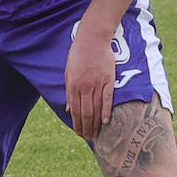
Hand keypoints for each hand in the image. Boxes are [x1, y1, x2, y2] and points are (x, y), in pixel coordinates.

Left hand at [65, 21, 117, 140]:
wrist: (92, 39)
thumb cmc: (78, 54)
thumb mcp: (68, 72)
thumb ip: (69, 91)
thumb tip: (68, 108)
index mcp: (72, 85)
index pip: (74, 110)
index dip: (76, 123)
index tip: (79, 133)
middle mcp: (84, 87)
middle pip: (85, 112)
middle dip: (86, 127)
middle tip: (88, 138)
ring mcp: (96, 83)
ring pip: (95, 108)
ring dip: (95, 123)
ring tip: (96, 134)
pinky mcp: (108, 80)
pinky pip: (107, 99)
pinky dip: (106, 111)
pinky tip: (105, 122)